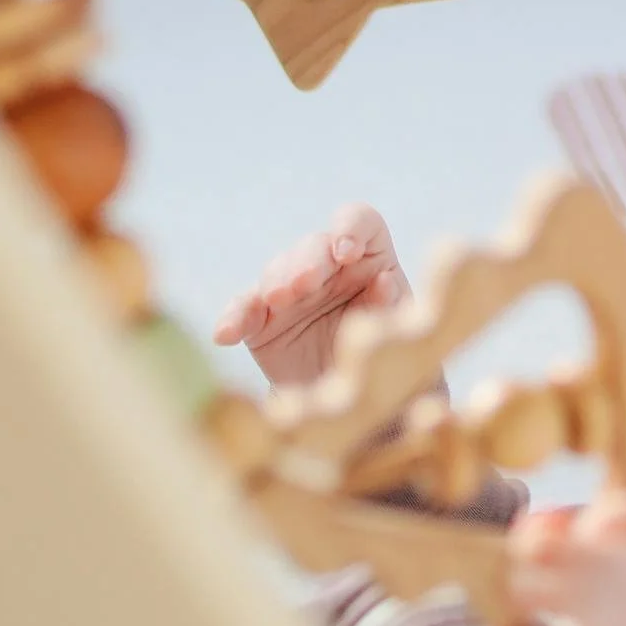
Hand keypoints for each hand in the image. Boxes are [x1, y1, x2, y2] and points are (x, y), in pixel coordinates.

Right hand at [212, 202, 408, 388]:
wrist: (351, 402)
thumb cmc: (384, 354)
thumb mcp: (399, 331)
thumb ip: (391, 304)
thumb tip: (384, 280)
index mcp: (367, 256)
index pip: (359, 223)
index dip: (350, 228)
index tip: (347, 252)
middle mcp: (326, 265)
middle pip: (313, 247)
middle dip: (307, 261)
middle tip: (304, 283)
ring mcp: (290, 290)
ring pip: (276, 271)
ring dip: (277, 282)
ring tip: (278, 300)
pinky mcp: (260, 319)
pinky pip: (243, 311)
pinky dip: (233, 318)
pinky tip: (226, 334)